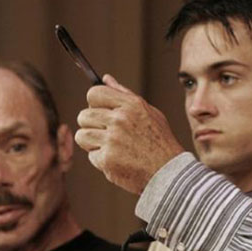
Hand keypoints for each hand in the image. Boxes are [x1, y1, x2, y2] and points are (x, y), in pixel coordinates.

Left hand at [75, 74, 184, 193]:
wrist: (169, 172)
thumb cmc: (160, 141)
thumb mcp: (149, 112)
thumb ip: (125, 94)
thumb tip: (106, 78)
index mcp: (131, 105)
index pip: (94, 93)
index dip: (94, 103)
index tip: (101, 112)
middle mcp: (120, 120)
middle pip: (84, 115)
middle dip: (92, 125)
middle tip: (107, 134)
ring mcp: (112, 140)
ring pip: (82, 135)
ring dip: (92, 143)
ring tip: (111, 147)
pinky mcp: (107, 159)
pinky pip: (91, 156)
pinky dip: (102, 160)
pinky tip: (118, 160)